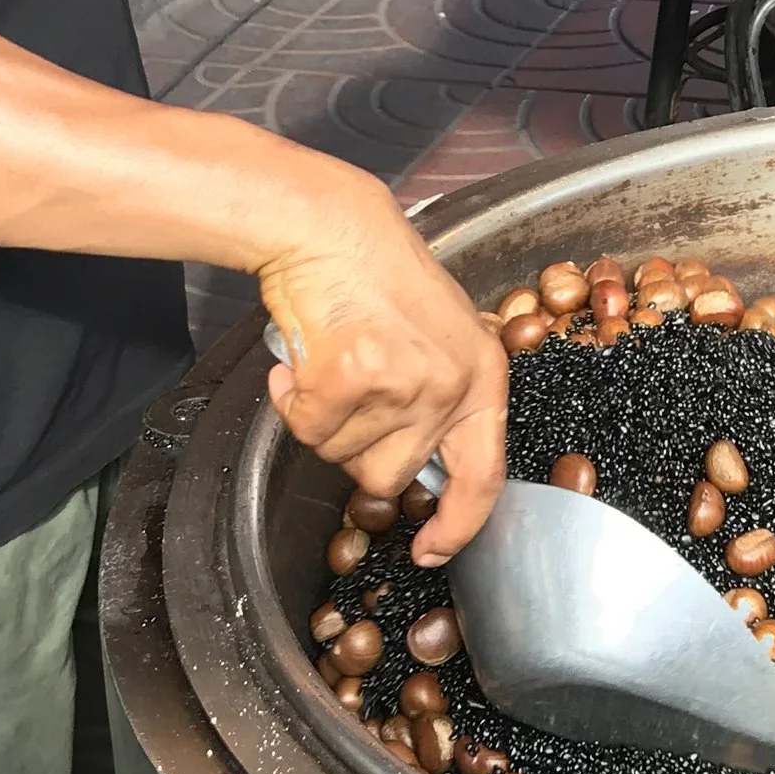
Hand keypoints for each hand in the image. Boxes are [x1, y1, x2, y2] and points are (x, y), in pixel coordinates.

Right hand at [257, 167, 507, 561]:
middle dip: (356, 446)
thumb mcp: (440, 335)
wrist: (329, 225)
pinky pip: (307, 426)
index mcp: (482, 377)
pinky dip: (291, 399)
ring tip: (328, 361)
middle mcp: (449, 386)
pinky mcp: (350, 379)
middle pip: (390, 474)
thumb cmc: (377, 274)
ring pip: (342, 454)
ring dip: (322, 419)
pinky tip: (300, 360)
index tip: (432, 548)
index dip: (458, 525)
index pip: (483, 476)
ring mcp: (401, 384)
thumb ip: (442, 397)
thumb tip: (427, 470)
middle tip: (347, 391)